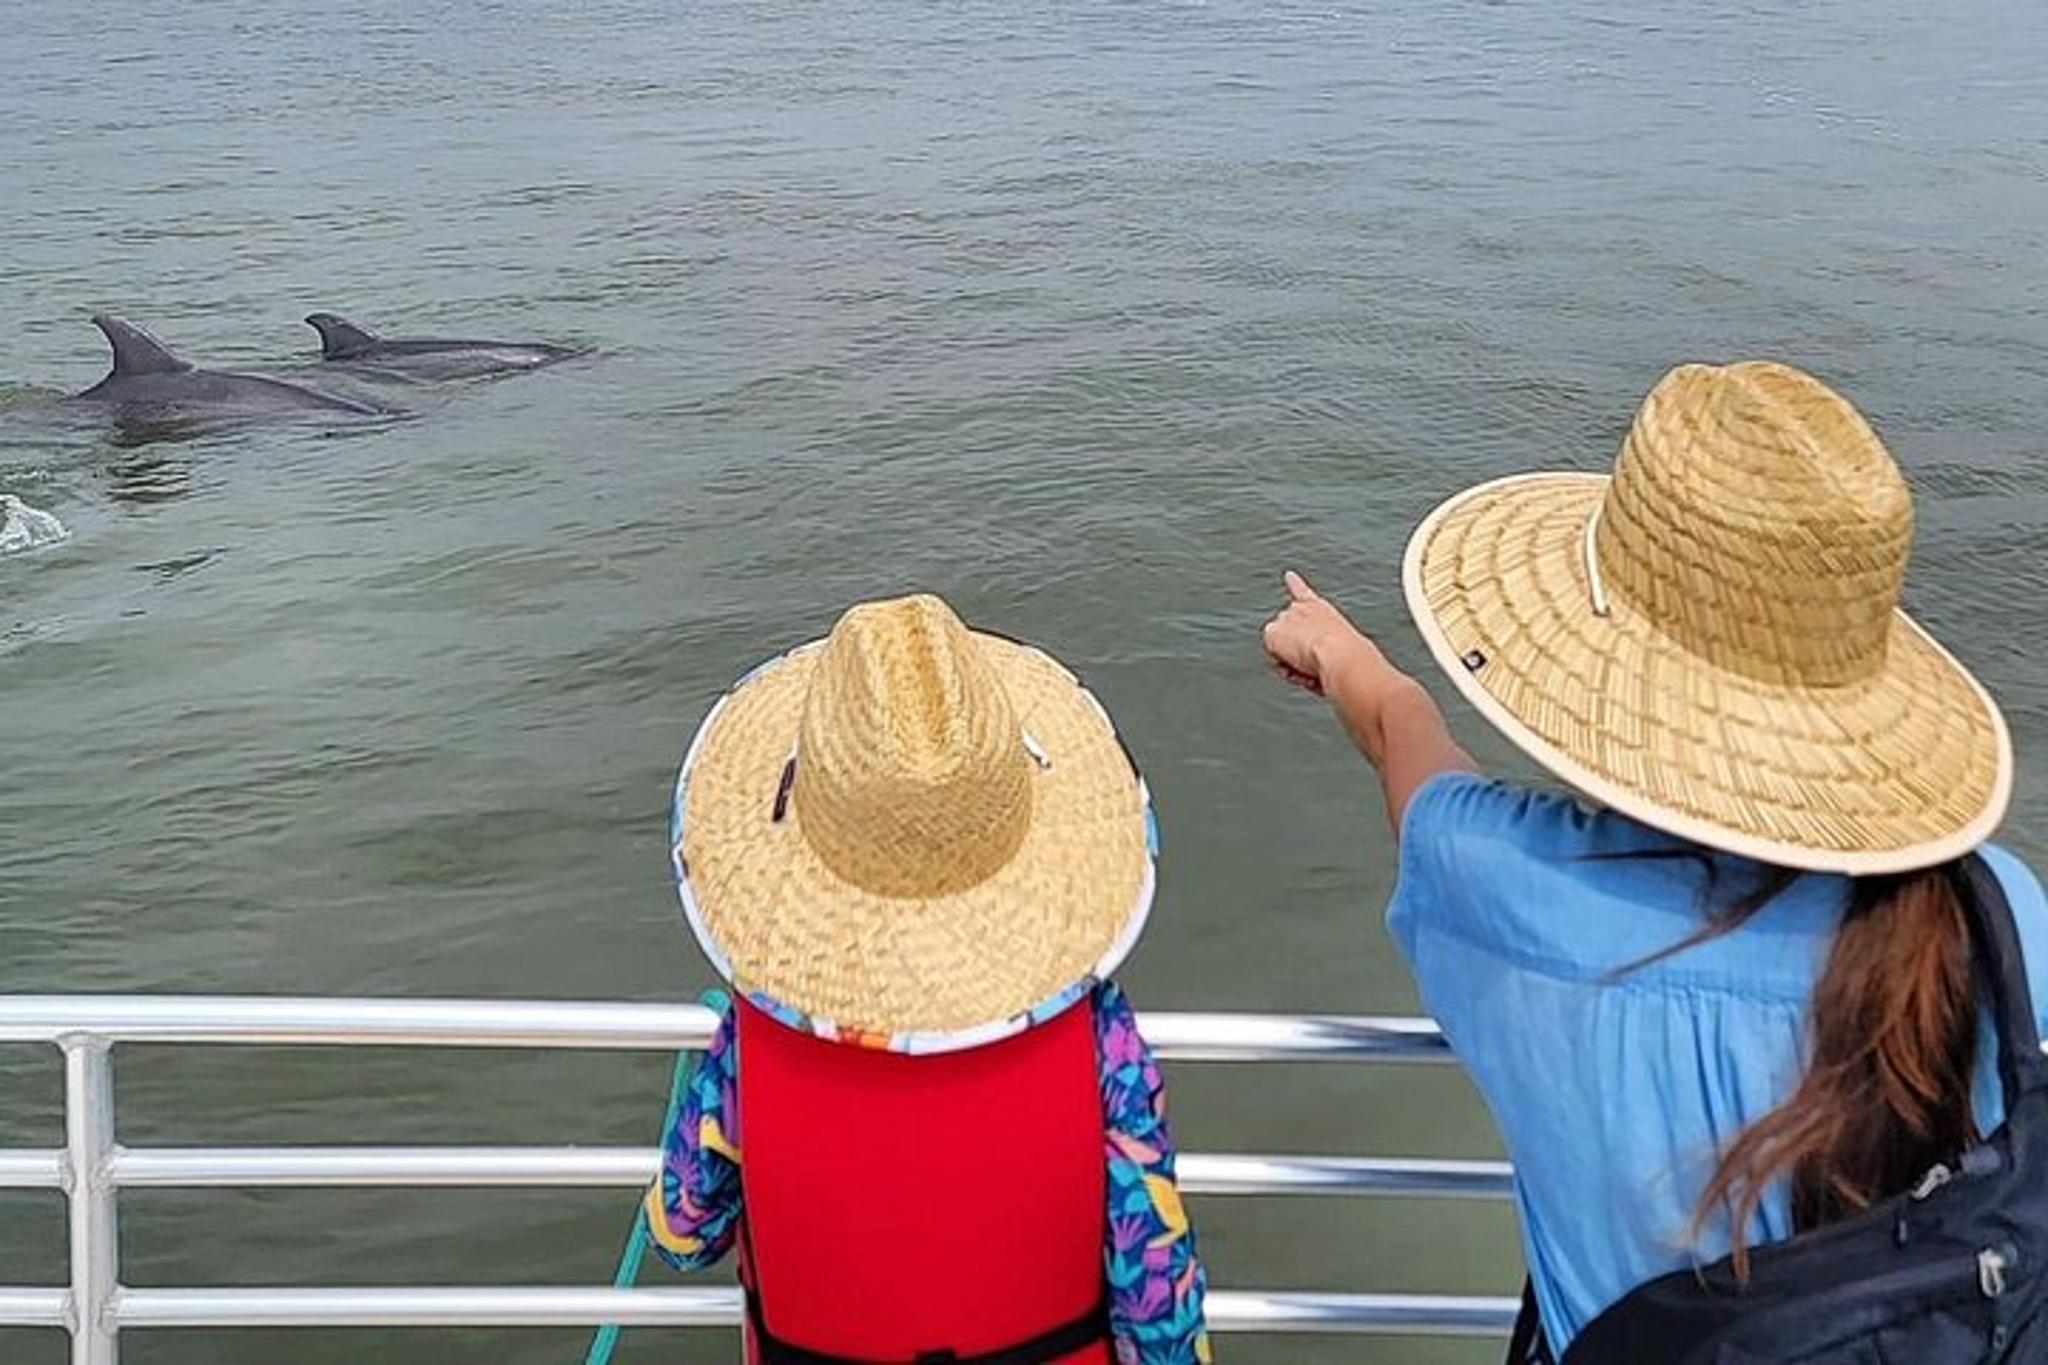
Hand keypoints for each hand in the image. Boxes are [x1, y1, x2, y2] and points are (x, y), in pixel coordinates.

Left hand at [1261, 571, 1392, 697]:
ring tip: (1312, 666)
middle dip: (1295, 650)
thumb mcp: (1343, 647)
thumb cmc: (1349, 657)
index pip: (1304, 592)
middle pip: (1288, 634)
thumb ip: (1327, 645)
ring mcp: (1285, 618)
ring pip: (1279, 648)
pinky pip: (1272, 655)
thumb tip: (1313, 662)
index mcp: (1320, 608)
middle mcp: (1301, 608)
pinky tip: (1299, 667)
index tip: (1289, 576)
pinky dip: (1281, 664)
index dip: (1294, 584)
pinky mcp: (1273, 632)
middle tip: (1315, 664)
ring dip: (1291, 661)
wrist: (1341, 656)